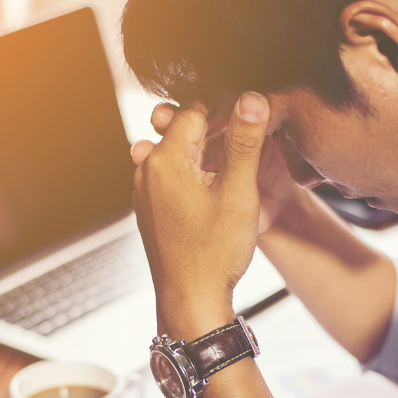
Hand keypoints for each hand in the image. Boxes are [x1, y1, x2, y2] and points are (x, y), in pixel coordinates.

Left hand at [148, 102, 297, 236]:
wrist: (191, 300)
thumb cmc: (215, 251)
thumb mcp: (238, 192)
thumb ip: (244, 141)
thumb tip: (252, 97)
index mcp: (165, 159)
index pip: (195, 111)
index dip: (225, 112)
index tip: (248, 122)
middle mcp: (146, 171)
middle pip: (183, 132)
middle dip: (213, 132)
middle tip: (244, 144)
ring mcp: (144, 193)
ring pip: (176, 156)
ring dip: (203, 156)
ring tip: (231, 169)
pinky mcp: (150, 211)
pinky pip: (170, 180)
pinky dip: (191, 177)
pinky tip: (212, 193)